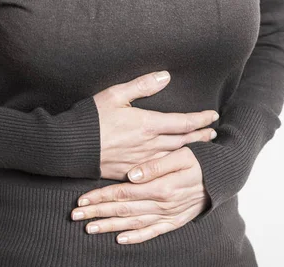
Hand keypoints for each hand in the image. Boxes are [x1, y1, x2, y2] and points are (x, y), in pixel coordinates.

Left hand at [71, 147, 209, 243]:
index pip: (124, 192)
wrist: (223, 178)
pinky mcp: (175, 222)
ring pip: (134, 223)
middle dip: (98, 213)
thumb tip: (133, 175)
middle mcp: (163, 205)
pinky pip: (153, 232)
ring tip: (89, 229)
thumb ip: (157, 165)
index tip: (81, 200)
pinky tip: (120, 239)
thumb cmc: (201, 161)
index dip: (101, 196)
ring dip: (110, 226)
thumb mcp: (183, 155)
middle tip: (75, 216)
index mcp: (162, 186)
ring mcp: (169, 215)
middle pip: (123, 209)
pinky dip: (136, 237)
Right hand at [93, 70, 218, 179]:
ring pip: (175, 158)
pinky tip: (178, 166)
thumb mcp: (115, 94)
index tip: (213, 116)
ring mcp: (143, 161)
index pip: (184, 122)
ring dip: (191, 152)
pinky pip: (159, 171)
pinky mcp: (133, 173)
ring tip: (203, 149)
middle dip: (201, 137)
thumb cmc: (90, 119)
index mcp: (147, 124)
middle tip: (214, 134)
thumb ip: (142, 85)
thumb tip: (165, 76)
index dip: (201, 119)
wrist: (69, 146)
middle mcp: (149, 145)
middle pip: (184, 141)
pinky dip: (173, 167)